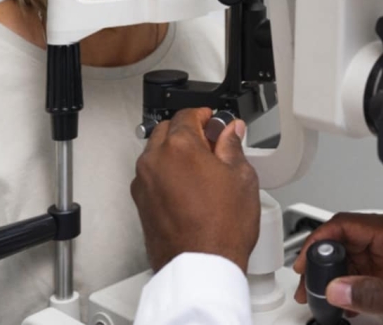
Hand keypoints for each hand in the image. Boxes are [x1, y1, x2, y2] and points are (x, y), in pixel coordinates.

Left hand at [131, 108, 259, 271]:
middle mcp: (155, 161)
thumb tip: (230, 132)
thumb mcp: (241, 177)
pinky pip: (152, 176)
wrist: (201, 266)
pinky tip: (190, 187)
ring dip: (175, 152)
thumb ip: (232, 146)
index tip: (215, 121)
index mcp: (179, 147)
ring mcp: (144, 183)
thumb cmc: (221, 229)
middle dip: (188, 131)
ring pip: (157, 153)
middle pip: (167, 130)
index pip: (187, 114)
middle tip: (212, 143)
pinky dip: (167, 173)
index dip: (205, 115)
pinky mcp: (141, 203)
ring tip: (203, 168)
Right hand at [292, 212, 382, 324]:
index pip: (346, 224)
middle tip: (309, 287)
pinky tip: (347, 301)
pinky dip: (354, 283)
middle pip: (347, 239)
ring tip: (323, 297)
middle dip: (324, 262)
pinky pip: (369, 269)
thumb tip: (337, 287)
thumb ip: (373, 295)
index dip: (319, 241)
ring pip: (356, 255)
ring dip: (338, 274)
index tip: (304, 263)